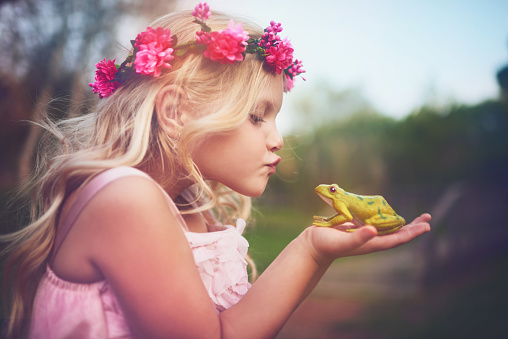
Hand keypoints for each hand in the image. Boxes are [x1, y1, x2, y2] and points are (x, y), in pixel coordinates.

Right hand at [303, 213, 430, 264]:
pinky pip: (376, 222)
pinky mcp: (356, 228)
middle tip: (427, 218)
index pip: (397, 239)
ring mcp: (364, 234)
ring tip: (415, 217)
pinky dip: (385, 217)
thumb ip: (359, 238)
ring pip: (388, 227)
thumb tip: (374, 231)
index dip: (412, 233)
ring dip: (401, 222)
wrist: (312, 245)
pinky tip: (387, 212)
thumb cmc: (327, 245)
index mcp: (371, 243)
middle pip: (397, 233)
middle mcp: (370, 239)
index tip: (426, 227)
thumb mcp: (343, 242)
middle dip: (412, 227)